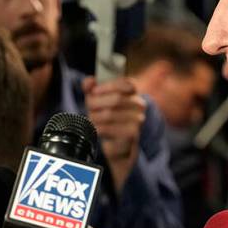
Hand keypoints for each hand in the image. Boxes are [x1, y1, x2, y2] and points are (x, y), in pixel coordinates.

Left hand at [82, 76, 145, 191]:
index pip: (127, 84)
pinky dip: (97, 128)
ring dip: (95, 117)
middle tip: (88, 107)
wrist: (120, 146)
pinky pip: (107, 128)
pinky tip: (97, 129)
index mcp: (134, 94)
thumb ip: (93, 89)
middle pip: (116, 99)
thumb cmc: (109, 120)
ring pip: (109, 114)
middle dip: (96, 102)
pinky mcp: (131, 135)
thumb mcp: (100, 102)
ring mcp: (137, 121)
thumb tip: (89, 81)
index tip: (94, 91)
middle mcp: (139, 106)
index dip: (108, 86)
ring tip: (93, 119)